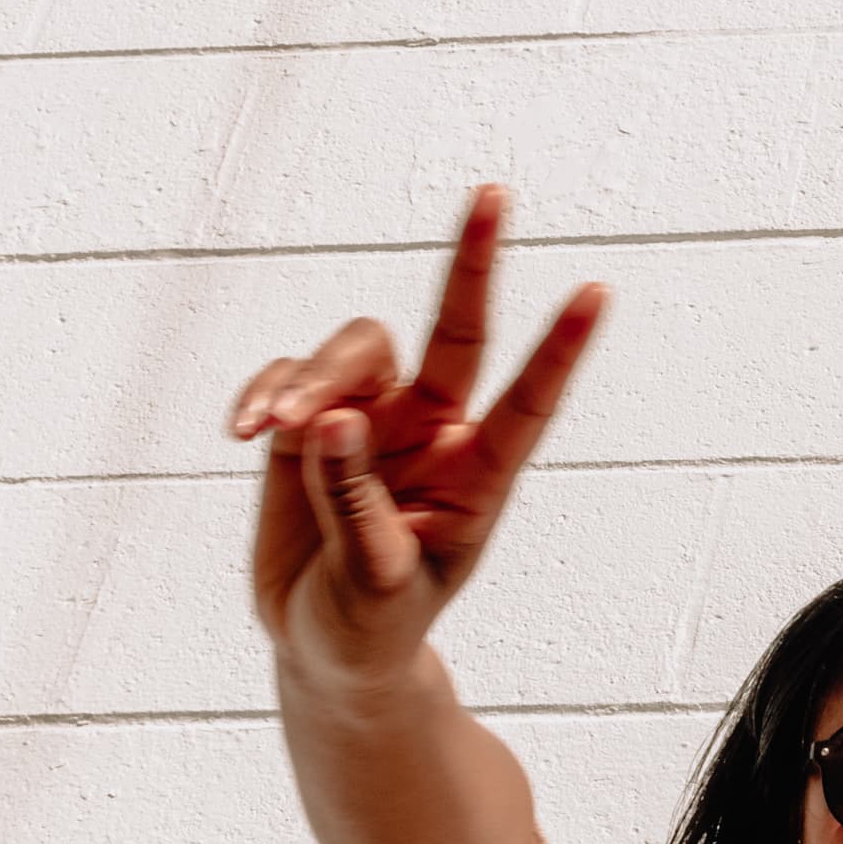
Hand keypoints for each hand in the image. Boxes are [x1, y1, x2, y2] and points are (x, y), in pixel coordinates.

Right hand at [231, 186, 603, 696]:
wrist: (325, 651)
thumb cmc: (371, 626)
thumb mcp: (374, 581)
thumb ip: (354, 499)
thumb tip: (333, 417)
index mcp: (476, 479)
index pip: (527, 402)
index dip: (559, 348)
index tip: (598, 291)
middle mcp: (433, 434)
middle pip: (455, 331)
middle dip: (474, 263)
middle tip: (495, 192)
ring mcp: (373, 423)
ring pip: (356, 350)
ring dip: (312, 375)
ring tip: (272, 428)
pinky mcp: (310, 425)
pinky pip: (290, 379)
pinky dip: (266, 392)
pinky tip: (244, 431)